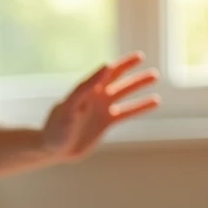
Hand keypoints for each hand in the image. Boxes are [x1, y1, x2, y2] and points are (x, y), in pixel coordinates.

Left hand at [43, 51, 161, 161]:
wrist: (53, 150)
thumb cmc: (56, 128)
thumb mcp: (69, 107)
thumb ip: (85, 88)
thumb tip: (105, 68)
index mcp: (86, 89)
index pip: (105, 72)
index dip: (121, 64)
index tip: (137, 57)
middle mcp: (95, 96)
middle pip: (115, 77)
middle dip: (129, 67)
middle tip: (143, 57)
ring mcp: (101, 109)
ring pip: (124, 93)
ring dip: (138, 84)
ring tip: (155, 76)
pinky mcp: (106, 122)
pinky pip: (127, 112)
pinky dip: (140, 106)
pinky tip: (155, 101)